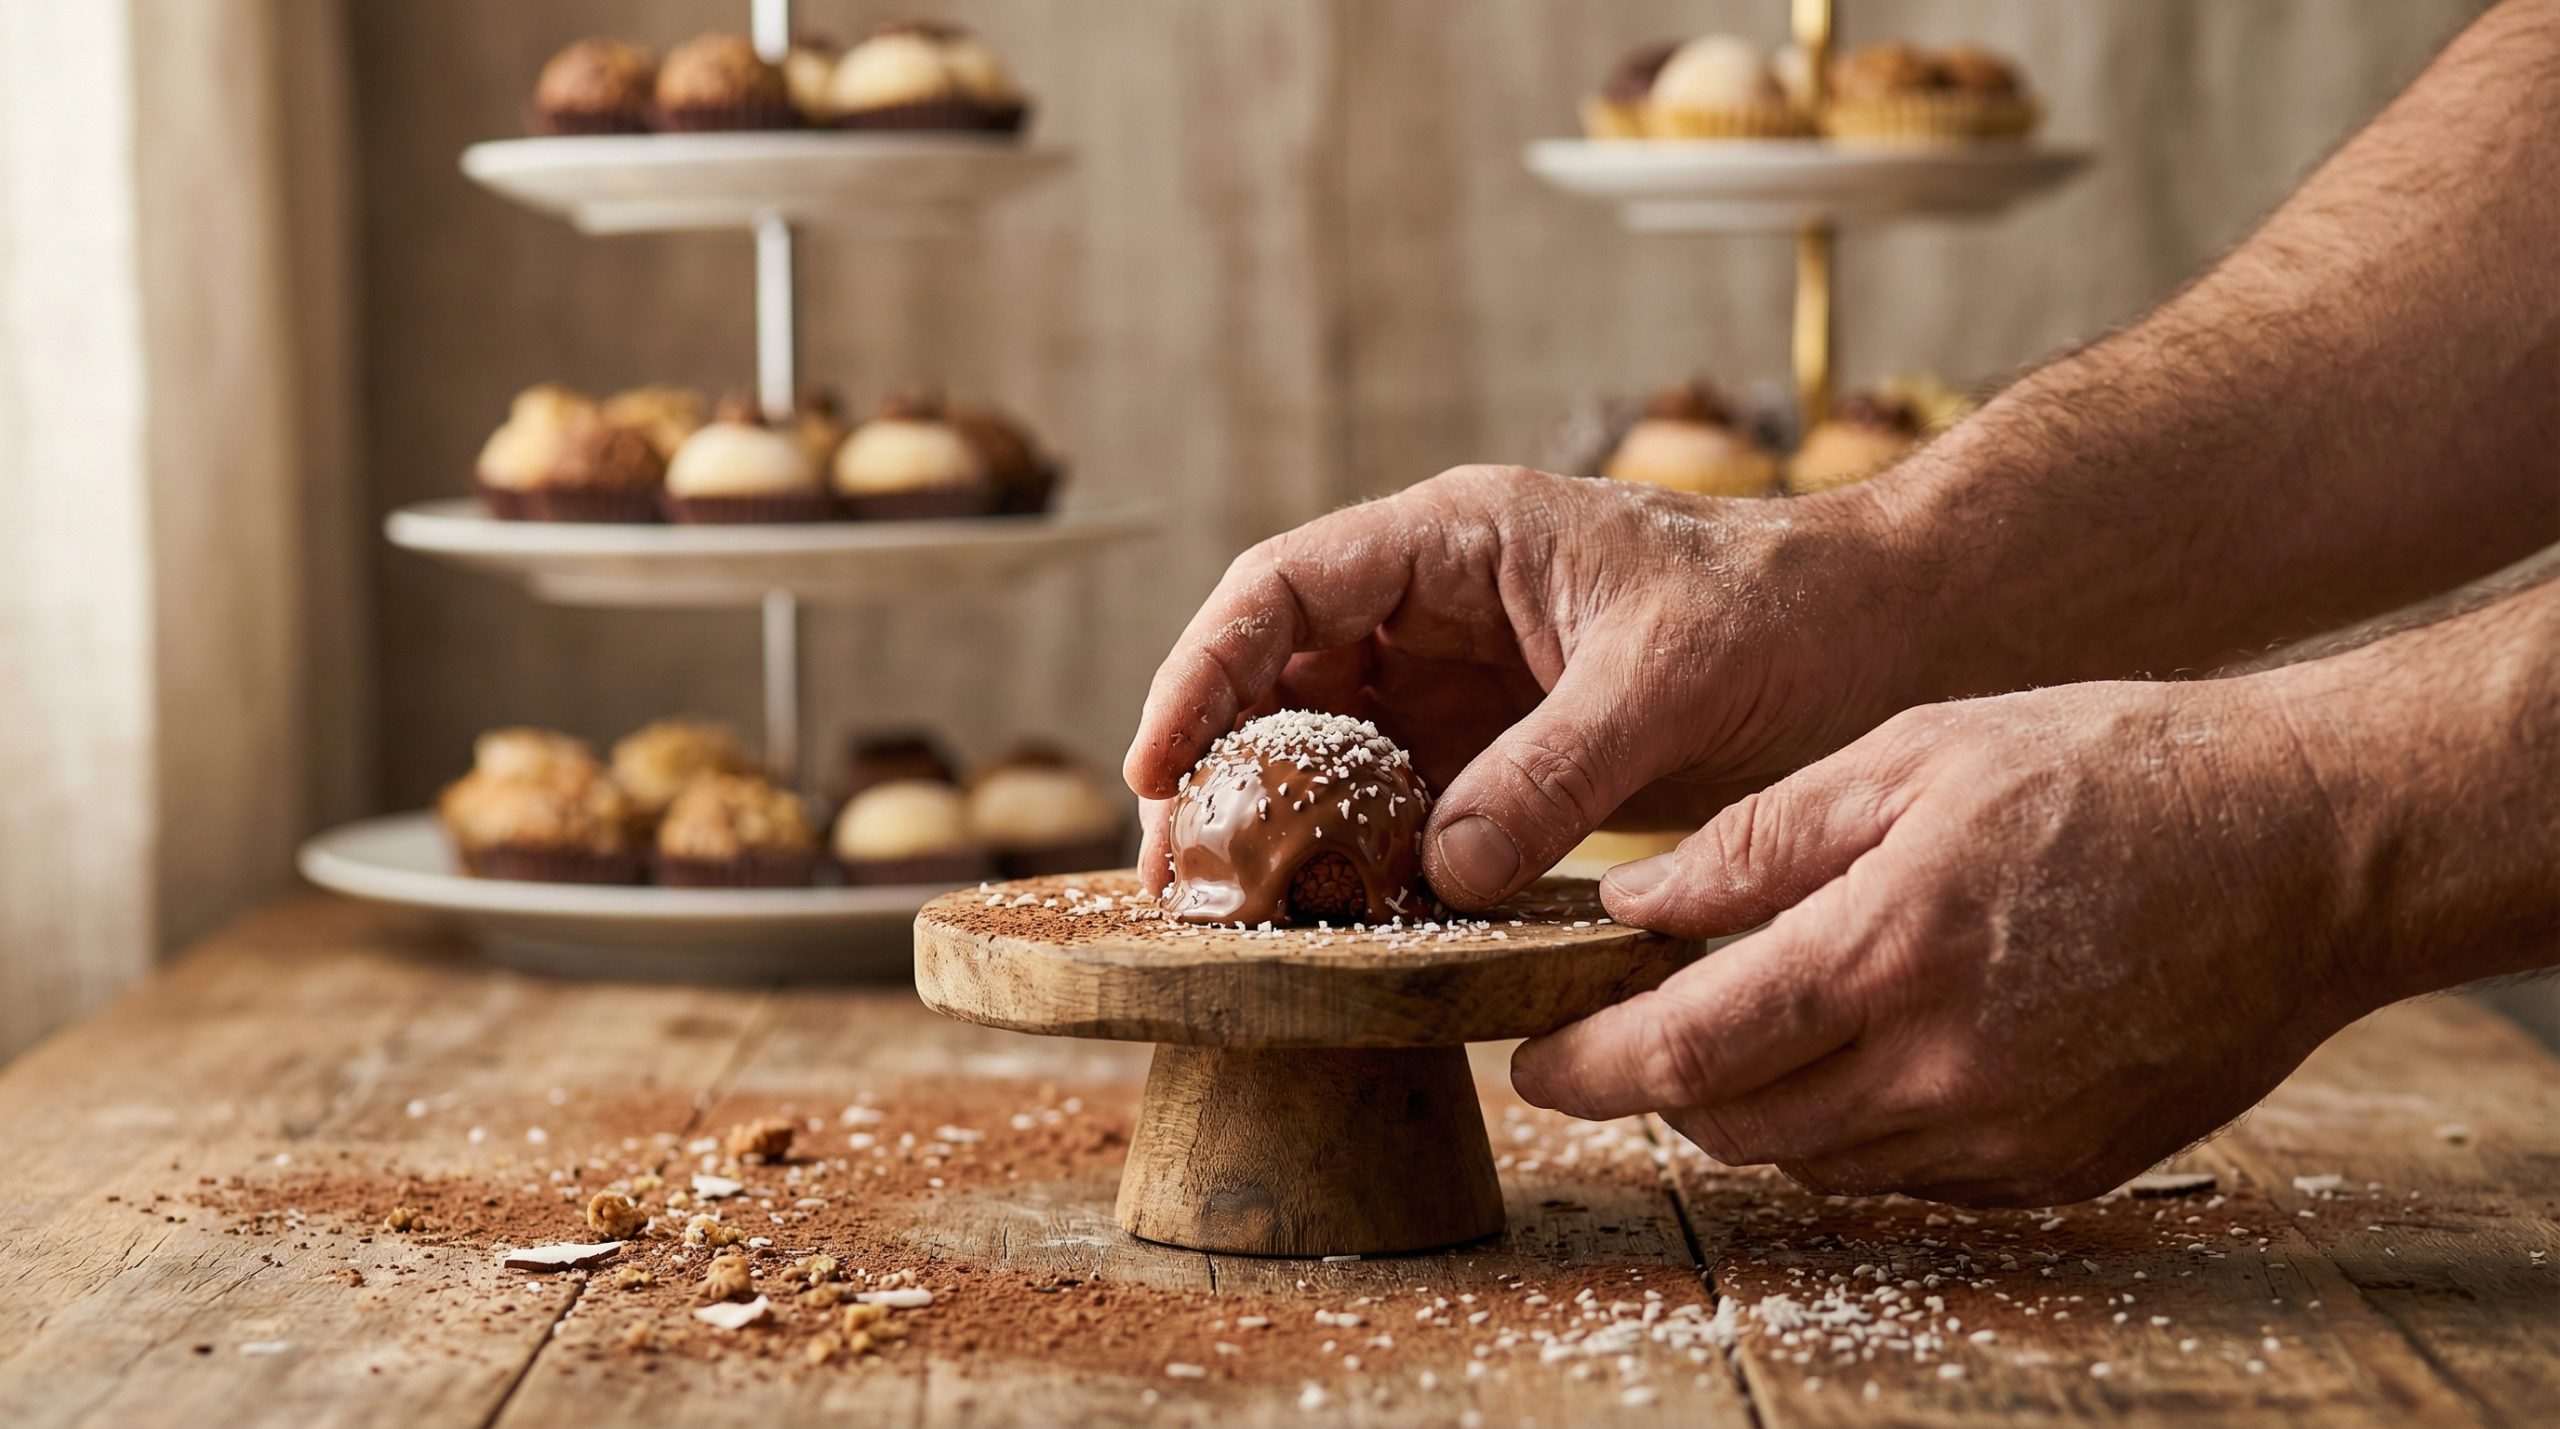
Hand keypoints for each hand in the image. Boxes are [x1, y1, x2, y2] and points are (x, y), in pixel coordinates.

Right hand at [1122, 465, 1913, 905]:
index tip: (1161, 767)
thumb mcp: (1670, 678)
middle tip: (1183, 881)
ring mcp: (1460, 684)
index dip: (1205, 672)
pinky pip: (1396, 806)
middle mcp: (1437, 607)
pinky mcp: (1495, 754)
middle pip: (1279, 677)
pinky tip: (1342, 922)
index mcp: (1459, 540)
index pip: (1286, 590)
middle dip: (1218, 770)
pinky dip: (1361, 861)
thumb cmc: (1782, 612)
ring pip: (1325, 750)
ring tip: (1240, 919)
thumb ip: (1558, 769)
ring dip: (1281, 827)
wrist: (1876, 639)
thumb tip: (1446, 869)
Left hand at [1511, 675, 2384, 1206]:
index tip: (1529, 1059)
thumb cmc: (2112, 767)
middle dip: (1657, 1088)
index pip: (1685, 1051)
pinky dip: (1854, 1124)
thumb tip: (1633, 904)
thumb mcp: (1914, 754)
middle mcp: (1943, 1067)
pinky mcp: (2061, 1167)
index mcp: (1889, 949)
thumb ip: (1760, 840)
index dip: (1585, 1066)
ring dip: (1753, 1106)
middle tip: (1629, 1025)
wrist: (2310, 845)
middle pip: (1735, 1126)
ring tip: (1751, 1018)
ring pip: (1815, 1159)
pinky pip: (1908, 1174)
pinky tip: (1867, 1046)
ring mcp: (2008, 1134)